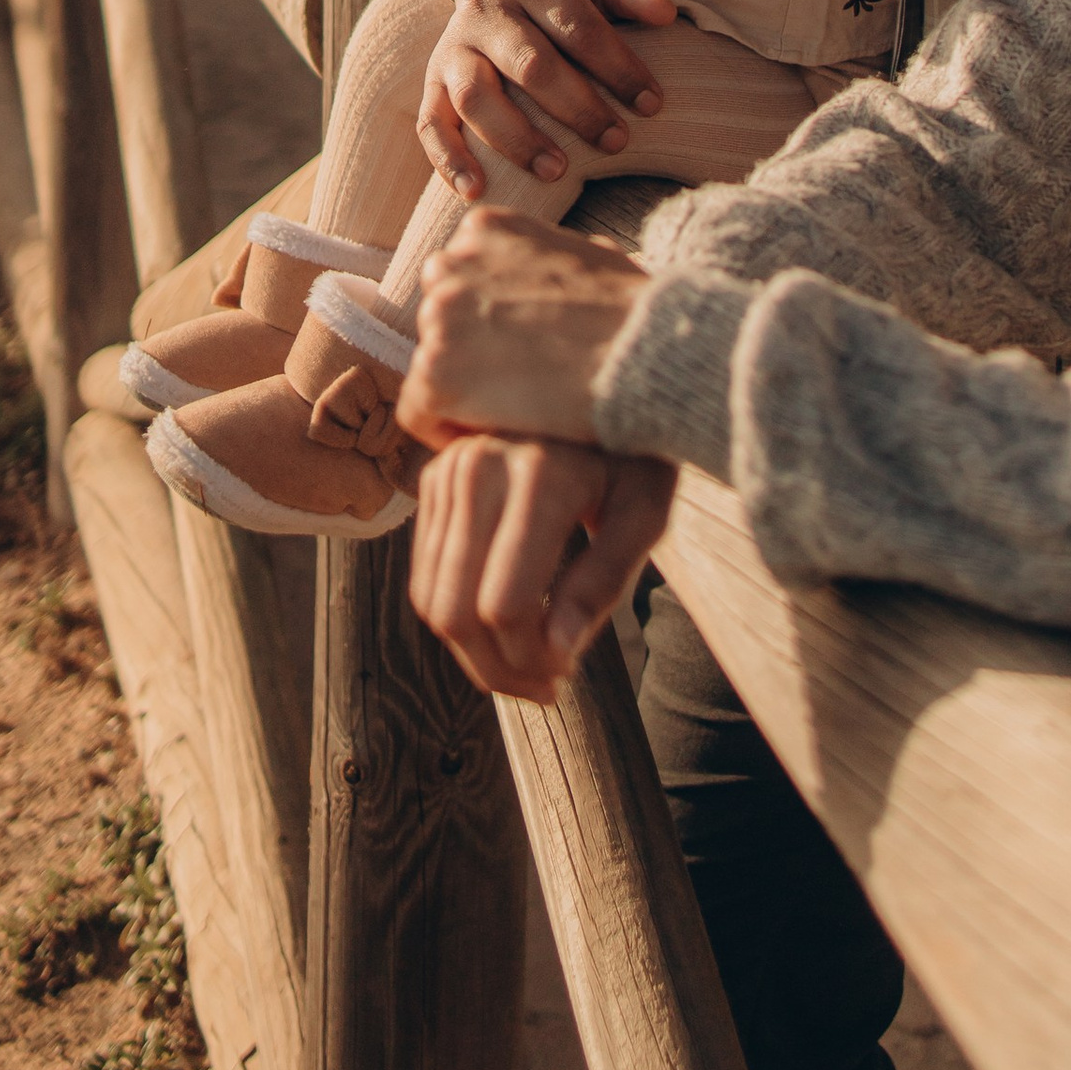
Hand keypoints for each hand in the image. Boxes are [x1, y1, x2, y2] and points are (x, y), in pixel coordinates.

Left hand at [402, 206, 646, 444]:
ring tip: (512, 411)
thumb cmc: (634, 310)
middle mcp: (452, 262)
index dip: (488, 316)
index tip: (520, 345)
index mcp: (487, 228)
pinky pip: (419, 412)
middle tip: (515, 380)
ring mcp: (438, 316)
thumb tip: (560, 271)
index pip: (460, 276)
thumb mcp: (590, 255)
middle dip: (470, 347)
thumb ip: (550, 259)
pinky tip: (492, 436)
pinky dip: (448, 430)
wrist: (644, 351)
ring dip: (464, 388)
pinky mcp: (436, 373)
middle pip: (440, 317)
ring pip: (431, 364)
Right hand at [408, 432, 672, 699]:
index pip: (506, 604)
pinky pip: (426, 577)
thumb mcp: (644, 510)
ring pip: (432, 602)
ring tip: (529, 666)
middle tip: (546, 687)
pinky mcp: (434, 479)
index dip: (531, 659)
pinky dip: (458, 619)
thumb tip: (559, 655)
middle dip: (498, 670)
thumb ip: (605, 581)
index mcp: (541, 473)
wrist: (595, 382)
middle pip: (457, 612)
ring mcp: (449, 470)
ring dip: (476, 655)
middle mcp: (481, 467)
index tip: (566, 673)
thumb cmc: (632, 454)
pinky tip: (504, 628)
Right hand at [421, 0, 678, 194]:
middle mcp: (484, 8)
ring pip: (476, 97)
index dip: (618, 68)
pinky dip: (449, 159)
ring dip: (517, 139)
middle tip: (616, 142)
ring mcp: (453, 47)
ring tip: (558, 171)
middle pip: (530, 65)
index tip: (653, 105)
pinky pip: (430, 123)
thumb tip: (665, 13)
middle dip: (577, 108)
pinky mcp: (432, 81)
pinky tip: (477, 190)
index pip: (579, 28)